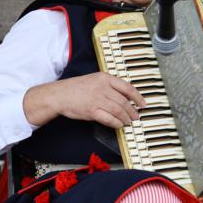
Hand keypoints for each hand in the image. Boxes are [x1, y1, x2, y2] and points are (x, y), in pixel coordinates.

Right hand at [24, 72, 145, 128]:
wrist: (58, 95)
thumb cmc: (75, 88)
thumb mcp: (94, 80)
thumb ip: (109, 85)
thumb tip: (126, 95)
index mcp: (105, 77)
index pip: (127, 87)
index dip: (138, 97)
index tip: (143, 104)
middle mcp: (102, 87)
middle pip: (124, 101)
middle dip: (132, 111)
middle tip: (136, 116)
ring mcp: (97, 99)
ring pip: (118, 110)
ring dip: (126, 118)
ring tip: (129, 122)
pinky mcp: (91, 110)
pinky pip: (109, 119)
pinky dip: (116, 123)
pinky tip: (119, 125)